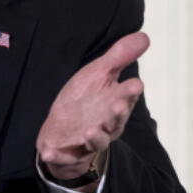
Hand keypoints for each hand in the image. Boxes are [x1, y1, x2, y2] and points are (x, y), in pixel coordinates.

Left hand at [36, 32, 148, 180]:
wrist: (65, 129)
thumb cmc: (86, 99)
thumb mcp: (99, 73)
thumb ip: (119, 57)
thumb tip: (145, 36)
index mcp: (116, 101)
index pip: (128, 95)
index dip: (131, 90)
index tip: (134, 84)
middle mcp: (107, 123)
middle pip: (116, 120)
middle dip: (117, 114)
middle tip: (118, 105)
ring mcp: (89, 139)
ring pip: (97, 141)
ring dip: (95, 137)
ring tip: (89, 132)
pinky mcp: (70, 152)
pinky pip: (64, 156)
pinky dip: (56, 155)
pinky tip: (47, 152)